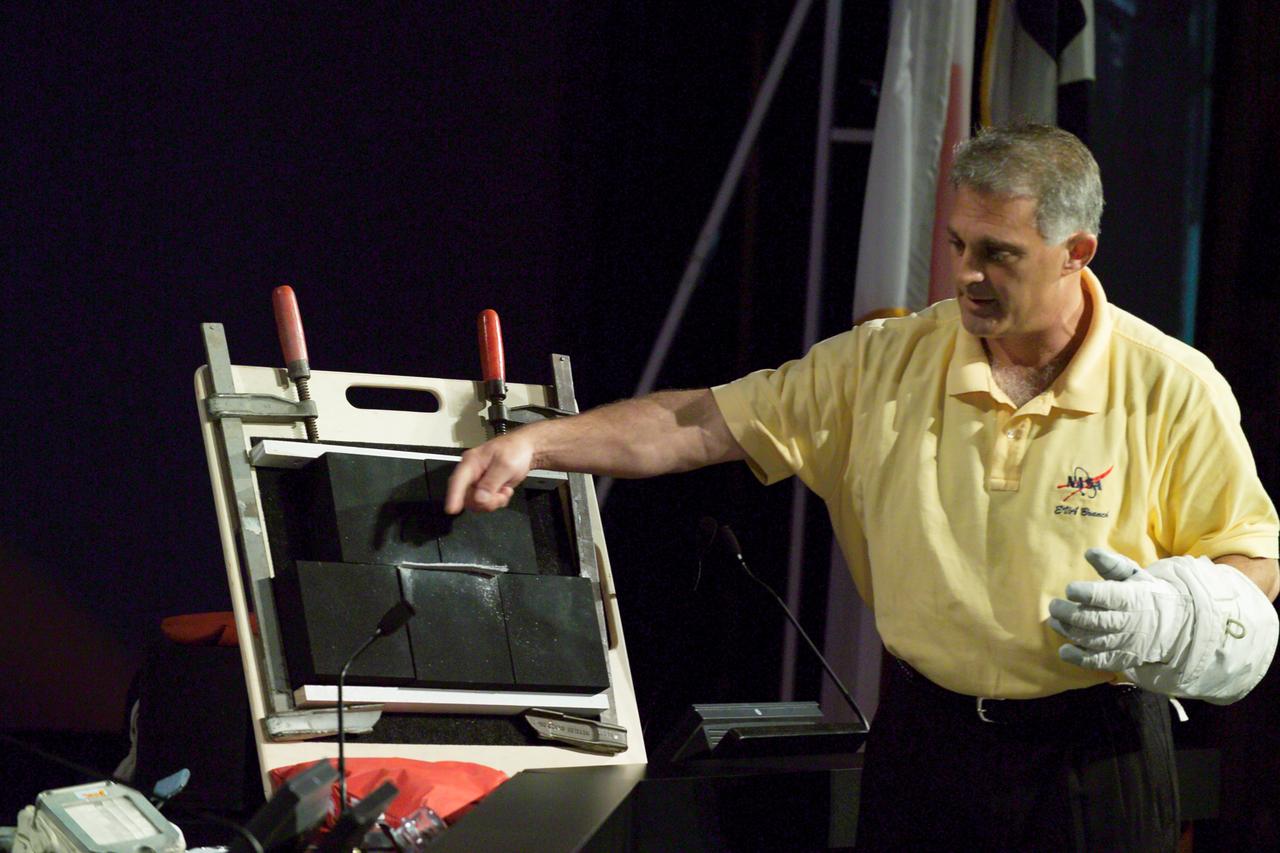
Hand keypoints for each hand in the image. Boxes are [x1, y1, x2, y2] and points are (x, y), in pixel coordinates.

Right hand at [444, 433, 536, 513]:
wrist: (526, 450)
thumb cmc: (515, 450)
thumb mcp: (505, 465)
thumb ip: (491, 482)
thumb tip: (478, 499)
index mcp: (471, 462)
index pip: (457, 481)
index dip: (453, 496)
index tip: (452, 509)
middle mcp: (470, 474)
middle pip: (467, 497)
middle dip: (485, 501)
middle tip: (500, 495)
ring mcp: (477, 483)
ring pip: (476, 503)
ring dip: (493, 502)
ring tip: (505, 491)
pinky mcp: (485, 490)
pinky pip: (485, 503)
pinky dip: (497, 502)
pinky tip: (505, 491)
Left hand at [1048, 548, 1191, 671]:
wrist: (1173, 624)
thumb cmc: (1144, 593)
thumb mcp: (1133, 574)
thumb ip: (1111, 565)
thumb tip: (1089, 552)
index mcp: (1134, 598)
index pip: (1110, 597)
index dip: (1088, 594)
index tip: (1070, 589)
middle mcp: (1130, 623)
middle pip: (1096, 621)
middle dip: (1070, 614)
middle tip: (1053, 606)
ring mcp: (1126, 644)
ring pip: (1094, 641)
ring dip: (1070, 632)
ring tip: (1054, 622)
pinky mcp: (1122, 659)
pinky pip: (1100, 662)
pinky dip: (1080, 658)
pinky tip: (1064, 651)